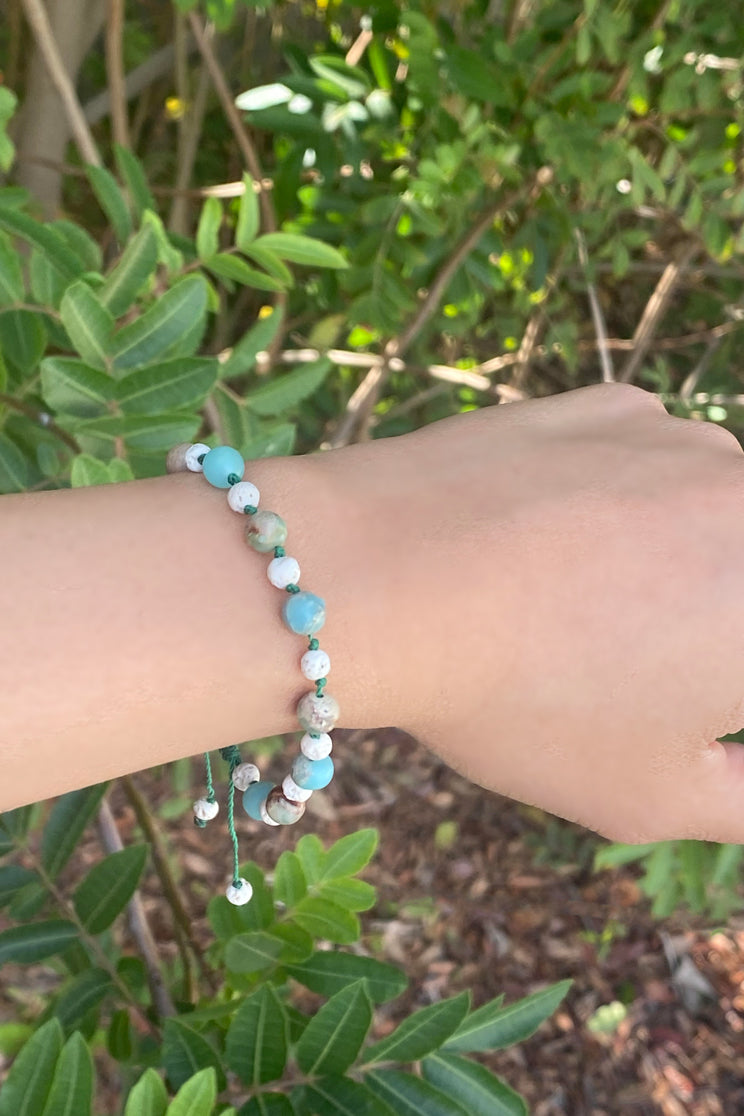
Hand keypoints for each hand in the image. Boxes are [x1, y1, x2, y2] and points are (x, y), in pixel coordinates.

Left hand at [304, 382, 743, 844]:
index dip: (703, 687)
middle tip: (615, 660)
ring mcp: (688, 445)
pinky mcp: (618, 408)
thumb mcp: (653, 795)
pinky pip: (648, 468)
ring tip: (572, 605)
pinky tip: (545, 539)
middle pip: (730, 588)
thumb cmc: (521, 699)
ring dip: (672, 561)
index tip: (660, 699)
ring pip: (709, 519)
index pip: (737, 658)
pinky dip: (619, 505)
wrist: (386, 577)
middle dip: (700, 631)